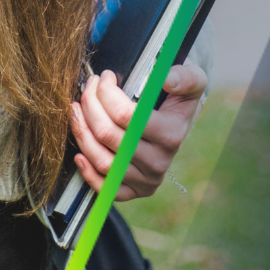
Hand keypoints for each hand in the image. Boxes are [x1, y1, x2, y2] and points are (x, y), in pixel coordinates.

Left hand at [68, 64, 206, 201]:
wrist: (179, 127)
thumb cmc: (179, 100)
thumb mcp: (193, 82)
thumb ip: (185, 77)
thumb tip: (167, 79)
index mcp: (171, 134)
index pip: (127, 115)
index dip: (107, 93)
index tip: (103, 77)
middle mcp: (159, 162)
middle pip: (108, 135)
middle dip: (90, 107)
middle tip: (87, 89)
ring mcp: (146, 180)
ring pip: (102, 161)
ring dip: (82, 134)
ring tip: (76, 111)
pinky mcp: (134, 192)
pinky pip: (105, 187)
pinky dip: (87, 172)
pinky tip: (79, 152)